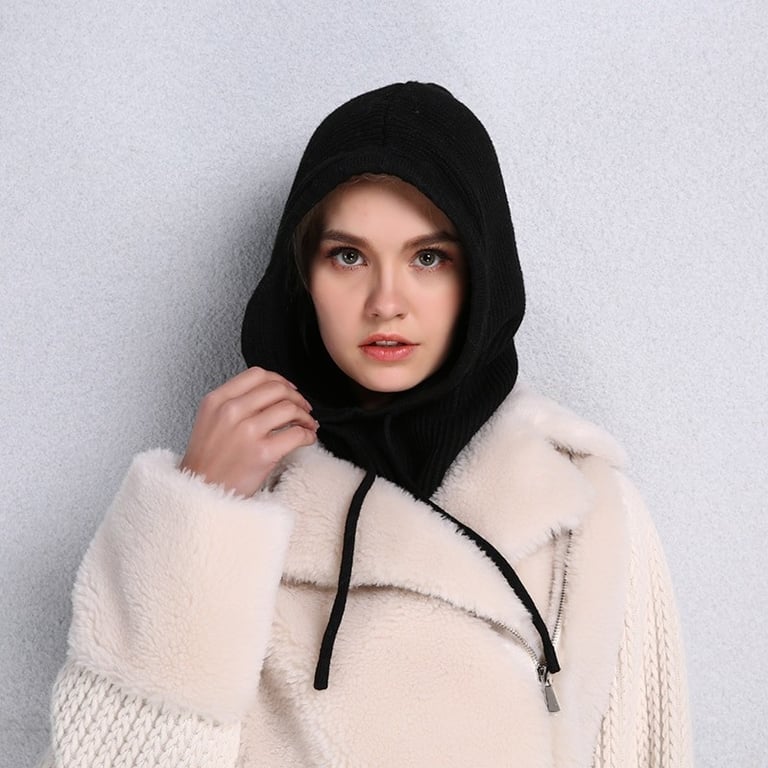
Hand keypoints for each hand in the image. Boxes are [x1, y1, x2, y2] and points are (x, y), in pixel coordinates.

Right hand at [180, 367, 317, 496]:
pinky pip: (297, 434)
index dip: (280, 380)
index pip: (257, 374)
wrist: (201, 492)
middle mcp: (231, 411)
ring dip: (305, 416)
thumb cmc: (208, 460)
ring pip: (289, 408)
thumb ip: (233, 402)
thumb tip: (269, 393)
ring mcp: (247, 432)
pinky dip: (308, 435)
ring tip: (307, 424)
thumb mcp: (210, 420)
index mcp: (217, 400)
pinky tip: (307, 439)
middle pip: (277, 388)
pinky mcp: (262, 453)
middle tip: (303, 408)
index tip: (289, 390)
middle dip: (296, 397)